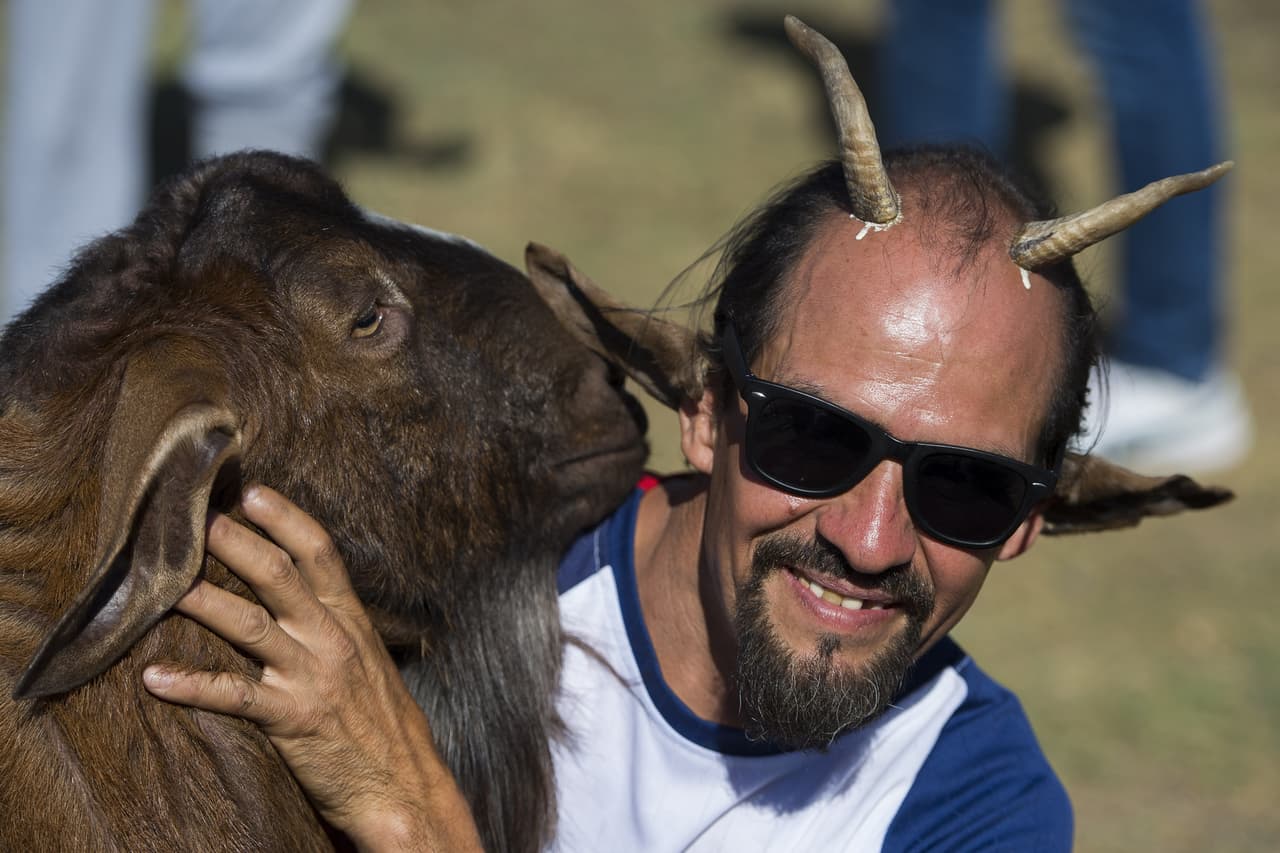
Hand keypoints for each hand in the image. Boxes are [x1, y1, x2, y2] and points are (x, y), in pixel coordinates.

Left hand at [142, 485, 481, 851]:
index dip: (285, 519)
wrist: (404, 783)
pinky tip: (155, 678)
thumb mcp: (372, 661)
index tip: (253, 492)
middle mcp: (331, 639)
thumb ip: (339, 628)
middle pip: (278, 575)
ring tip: (166, 583)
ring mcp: (310, 677)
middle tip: (195, 518)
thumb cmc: (386, 724)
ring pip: (250, 625)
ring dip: (204, 601)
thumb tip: (309, 601)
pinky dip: (191, 687)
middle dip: (234, 543)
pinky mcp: (291, 719)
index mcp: (351, 620)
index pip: (320, 554)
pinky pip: (233, 697)